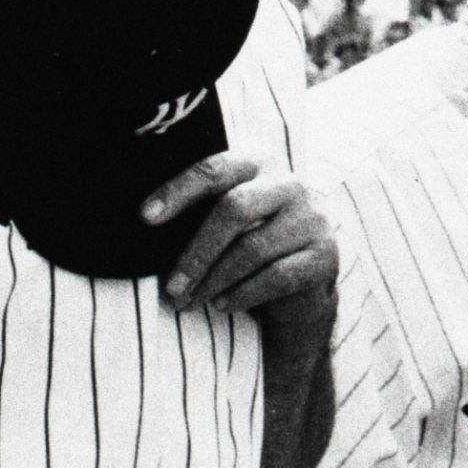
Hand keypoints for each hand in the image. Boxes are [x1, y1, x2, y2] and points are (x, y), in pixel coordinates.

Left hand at [142, 154, 337, 324]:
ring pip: (253, 248)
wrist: (304, 279)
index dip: (177, 191)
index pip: (213, 169)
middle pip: (234, 208)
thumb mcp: (223, 216)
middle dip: (196, 251)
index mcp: (258, 162)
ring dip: (214, 279)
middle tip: (170, 286)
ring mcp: (312, 219)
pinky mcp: (325, 255)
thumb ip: (196, 207)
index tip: (144, 217)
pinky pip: (277, 276)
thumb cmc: (247, 240)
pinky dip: (242, 294)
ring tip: (189, 300)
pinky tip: (220, 305)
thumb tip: (141, 220)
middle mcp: (290, 184)